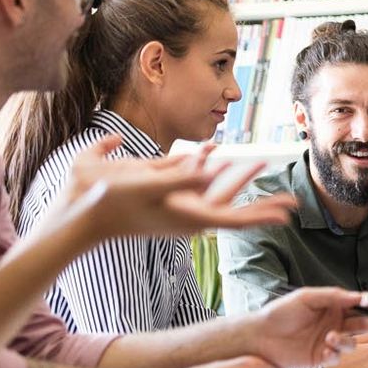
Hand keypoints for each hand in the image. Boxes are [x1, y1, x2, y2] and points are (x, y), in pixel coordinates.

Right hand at [68, 149, 296, 242]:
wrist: (77, 214)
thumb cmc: (109, 201)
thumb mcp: (146, 185)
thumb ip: (180, 176)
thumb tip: (210, 171)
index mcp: (188, 217)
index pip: (234, 219)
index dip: (262, 216)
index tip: (287, 215)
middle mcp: (185, 215)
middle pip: (233, 208)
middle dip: (261, 201)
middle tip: (291, 202)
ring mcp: (174, 207)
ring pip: (215, 192)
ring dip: (237, 177)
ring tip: (259, 164)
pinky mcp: (162, 197)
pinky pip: (192, 180)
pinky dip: (205, 165)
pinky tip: (212, 148)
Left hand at [244, 289, 367, 367]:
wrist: (261, 337)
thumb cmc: (281, 313)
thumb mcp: (307, 297)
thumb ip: (332, 296)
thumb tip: (355, 296)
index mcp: (333, 307)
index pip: (359, 304)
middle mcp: (335, 324)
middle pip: (364, 324)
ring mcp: (330, 341)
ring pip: (353, 342)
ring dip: (348, 340)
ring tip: (334, 337)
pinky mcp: (322, 358)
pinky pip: (337, 356)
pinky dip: (335, 351)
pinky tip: (325, 346)